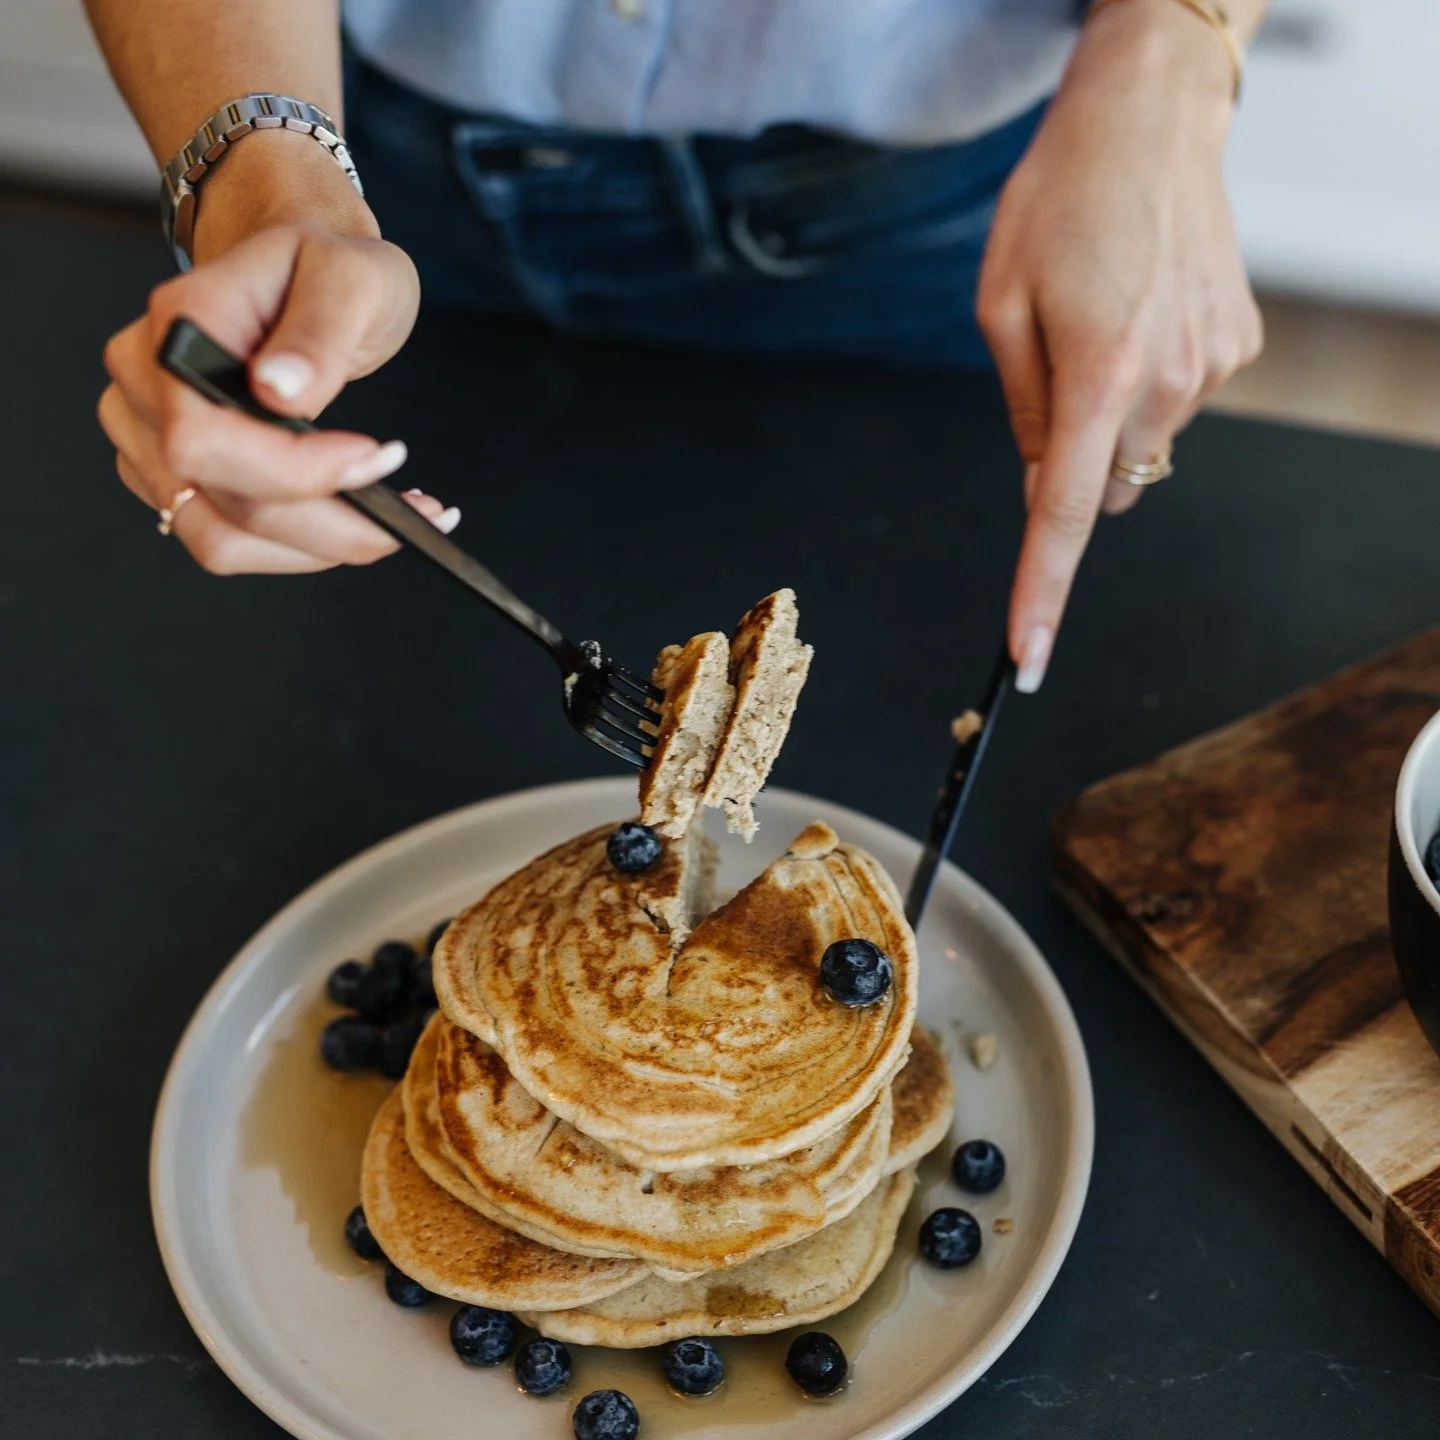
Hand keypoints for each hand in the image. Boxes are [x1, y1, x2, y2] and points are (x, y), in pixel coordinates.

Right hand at [99, 134, 436, 572]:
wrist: (304, 278)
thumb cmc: (327, 267)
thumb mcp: (350, 276)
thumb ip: (319, 330)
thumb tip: (279, 389)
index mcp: (178, 326)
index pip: (205, 437)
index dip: (293, 470)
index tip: (379, 458)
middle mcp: (142, 386)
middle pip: (222, 502)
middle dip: (333, 521)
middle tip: (424, 510)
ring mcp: (148, 440)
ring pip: (224, 540)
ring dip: (323, 546)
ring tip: (402, 523)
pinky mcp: (173, 481)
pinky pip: (231, 543)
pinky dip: (305, 547)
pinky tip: (363, 523)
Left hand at [977, 0, 1262, 690]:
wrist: (1152, 120)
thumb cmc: (1059, 200)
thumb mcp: (1001, 304)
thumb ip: (1023, 411)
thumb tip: (1044, 487)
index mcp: (1097, 373)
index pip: (1063, 516)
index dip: (1041, 593)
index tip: (1028, 658)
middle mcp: (1169, 383)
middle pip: (1101, 484)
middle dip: (1069, 459)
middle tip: (1056, 368)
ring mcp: (1214, 368)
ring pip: (1140, 445)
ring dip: (1109, 412)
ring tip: (1104, 318)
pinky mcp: (1239, 348)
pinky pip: (1175, 402)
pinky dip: (1149, 381)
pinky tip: (1142, 310)